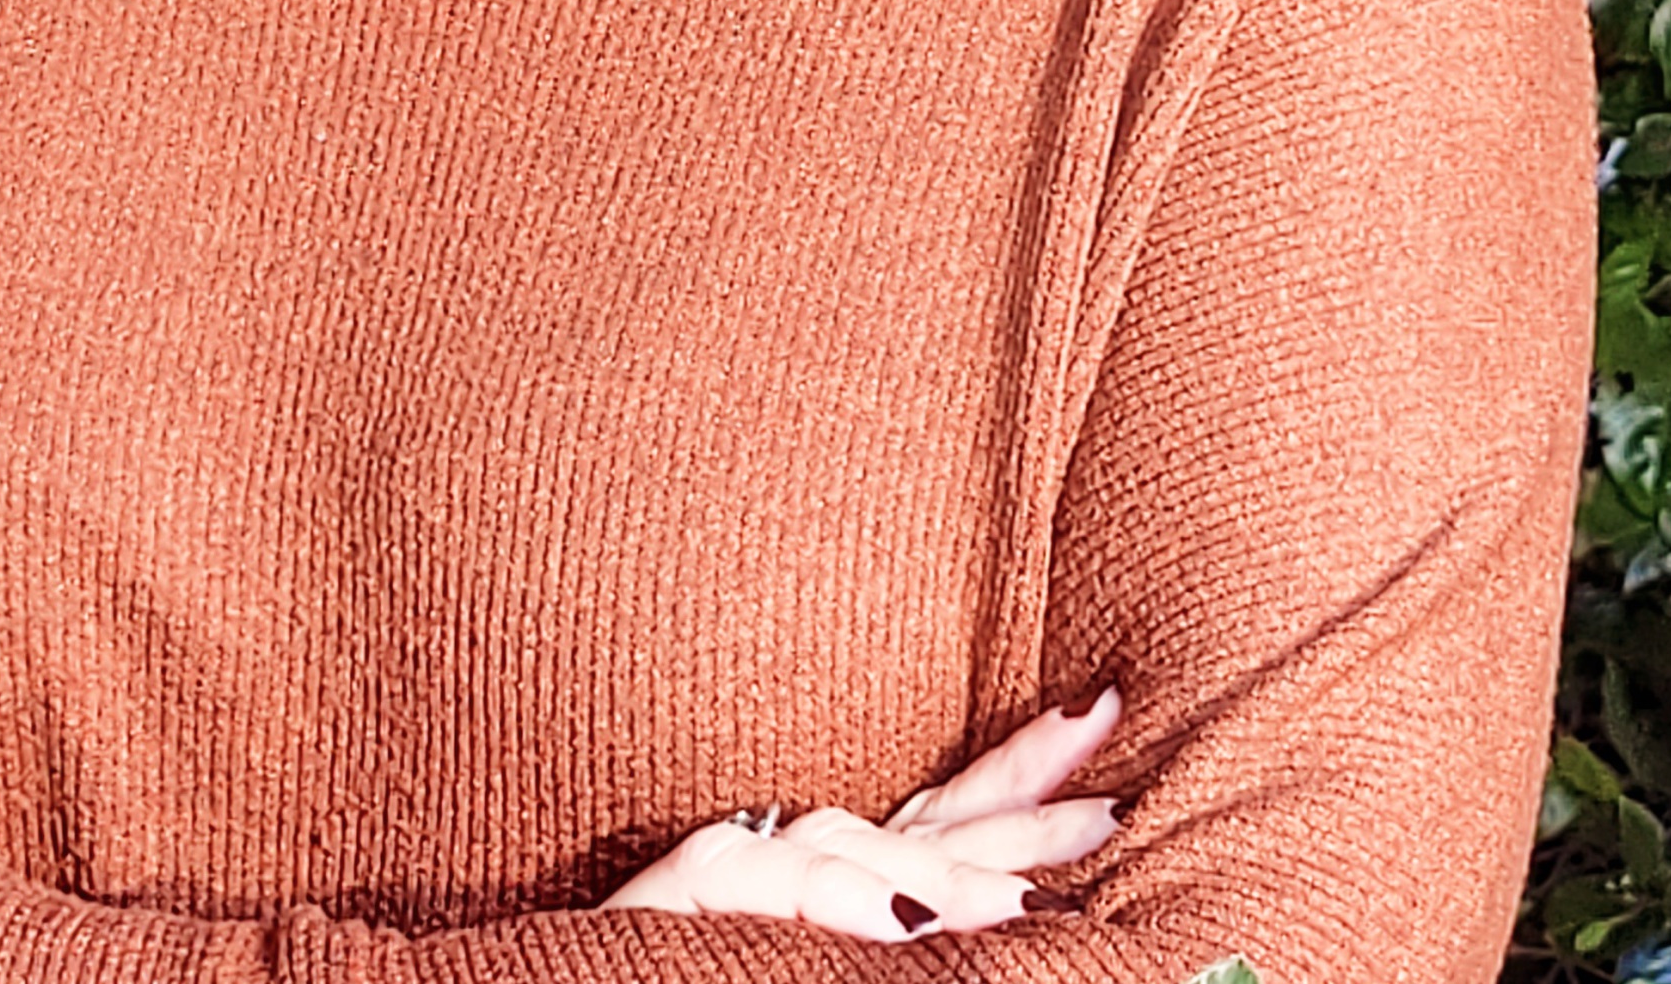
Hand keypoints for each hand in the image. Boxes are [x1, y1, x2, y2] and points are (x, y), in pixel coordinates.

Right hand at [599, 690, 1121, 941]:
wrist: (557, 975)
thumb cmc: (699, 964)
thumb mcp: (821, 942)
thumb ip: (897, 915)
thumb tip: (1030, 916)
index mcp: (844, 866)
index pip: (950, 810)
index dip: (1028, 771)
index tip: (1101, 713)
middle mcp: (794, 850)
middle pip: (926, 823)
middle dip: (1023, 814)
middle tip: (1112, 812)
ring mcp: (734, 867)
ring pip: (854, 853)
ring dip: (944, 882)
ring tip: (1030, 906)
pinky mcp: (675, 902)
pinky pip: (765, 886)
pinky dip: (834, 897)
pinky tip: (900, 924)